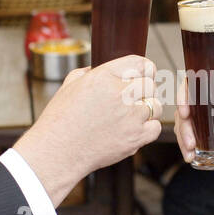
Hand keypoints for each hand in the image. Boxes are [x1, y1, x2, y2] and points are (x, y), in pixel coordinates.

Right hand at [15, 55, 160, 204]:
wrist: (57, 152)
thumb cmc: (60, 120)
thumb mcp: (70, 85)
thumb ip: (90, 72)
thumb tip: (103, 69)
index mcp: (104, 77)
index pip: (140, 63)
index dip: (145, 68)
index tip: (144, 75)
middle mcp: (120, 94)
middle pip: (151, 84)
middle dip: (144, 90)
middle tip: (133, 99)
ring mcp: (130, 117)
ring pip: (156, 105)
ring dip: (147, 109)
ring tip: (130, 116)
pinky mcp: (135, 138)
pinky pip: (156, 127)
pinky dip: (148, 129)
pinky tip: (133, 129)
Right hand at [174, 67, 213, 160]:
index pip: (197, 80)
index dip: (185, 94)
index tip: (185, 112)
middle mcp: (213, 93)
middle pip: (188, 103)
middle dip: (184, 124)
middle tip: (190, 141)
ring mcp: (208, 110)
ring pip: (187, 120)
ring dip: (184, 136)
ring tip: (190, 152)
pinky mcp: (208, 126)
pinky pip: (192, 132)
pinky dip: (189, 144)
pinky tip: (191, 155)